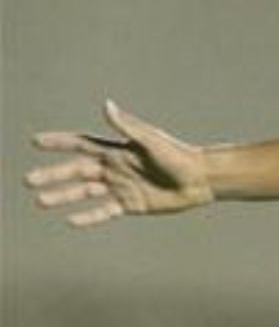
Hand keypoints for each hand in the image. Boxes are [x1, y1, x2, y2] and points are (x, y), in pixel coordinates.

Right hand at [25, 101, 213, 226]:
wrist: (201, 180)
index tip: (35, 142)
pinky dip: (88, 216)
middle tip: (29, 181)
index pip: (80, 144)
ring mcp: (121, 187)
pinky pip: (104, 211)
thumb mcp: (151, 141)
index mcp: (116, 150)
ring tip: (41, 202)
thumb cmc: (179, 156)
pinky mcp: (130, 205)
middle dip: (52, 175)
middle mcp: (114, 168)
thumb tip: (106, 106)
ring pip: (84, 193)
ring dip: (62, 197)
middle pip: (76, 171)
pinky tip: (71, 220)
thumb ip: (126, 126)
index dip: (58, 143)